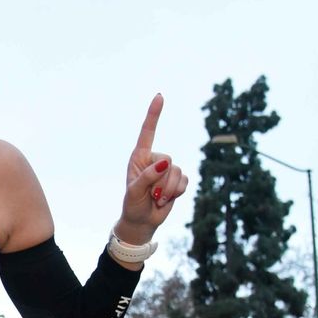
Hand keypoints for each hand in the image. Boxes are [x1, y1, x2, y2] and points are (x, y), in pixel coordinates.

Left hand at [117, 95, 188, 243]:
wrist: (142, 221)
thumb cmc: (133, 204)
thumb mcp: (134, 191)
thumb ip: (147, 176)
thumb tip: (165, 163)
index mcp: (139, 157)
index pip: (147, 132)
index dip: (154, 114)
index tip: (159, 96)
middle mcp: (154, 160)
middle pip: (168, 160)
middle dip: (160, 181)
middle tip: (150, 194)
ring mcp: (167, 170)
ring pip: (177, 172)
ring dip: (167, 190)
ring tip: (156, 199)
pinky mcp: (178, 180)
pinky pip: (185, 181)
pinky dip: (176, 193)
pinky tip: (166, 199)